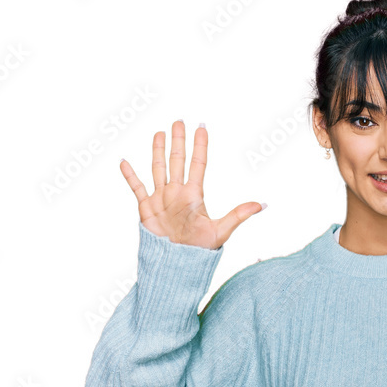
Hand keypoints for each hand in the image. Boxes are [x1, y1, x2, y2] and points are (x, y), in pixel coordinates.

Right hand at [120, 120, 263, 249]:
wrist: (177, 264)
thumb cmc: (199, 250)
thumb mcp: (221, 231)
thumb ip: (239, 215)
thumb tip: (262, 205)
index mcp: (194, 195)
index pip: (198, 163)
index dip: (199, 145)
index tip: (201, 127)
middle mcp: (177, 193)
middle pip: (177, 160)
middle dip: (178, 141)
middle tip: (178, 121)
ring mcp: (161, 199)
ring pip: (158, 168)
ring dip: (158, 151)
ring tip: (159, 133)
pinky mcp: (146, 209)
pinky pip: (137, 188)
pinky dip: (130, 175)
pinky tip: (125, 162)